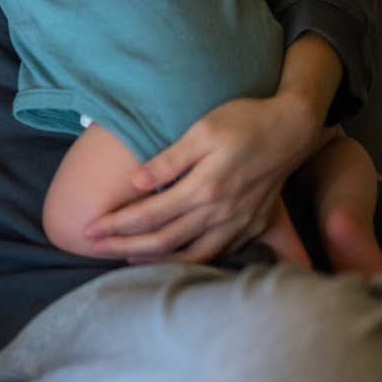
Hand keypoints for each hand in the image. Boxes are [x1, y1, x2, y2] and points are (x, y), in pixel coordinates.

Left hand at [81, 90, 322, 263]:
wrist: (292, 127)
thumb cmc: (244, 121)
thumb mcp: (203, 129)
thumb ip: (169, 160)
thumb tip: (136, 182)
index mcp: (206, 187)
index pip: (150, 215)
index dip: (116, 224)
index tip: (89, 229)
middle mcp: (222, 211)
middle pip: (165, 240)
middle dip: (124, 246)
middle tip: (93, 246)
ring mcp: (240, 222)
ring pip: (192, 255)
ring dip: (155, 259)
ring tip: (125, 257)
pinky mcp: (252, 225)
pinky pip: (217, 252)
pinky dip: (190, 260)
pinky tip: (172, 257)